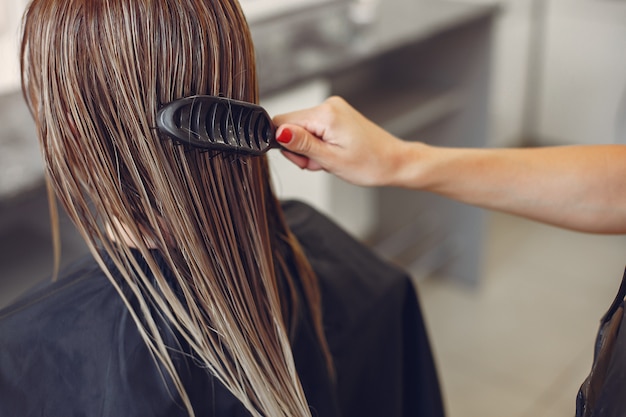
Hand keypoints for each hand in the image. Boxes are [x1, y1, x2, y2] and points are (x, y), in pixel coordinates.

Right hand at [273, 96, 410, 186]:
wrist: (394, 161)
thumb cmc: (370, 164)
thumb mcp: (331, 160)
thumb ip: (302, 144)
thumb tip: (278, 132)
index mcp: (326, 114)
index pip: (282, 122)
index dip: (286, 145)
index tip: (304, 159)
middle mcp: (329, 105)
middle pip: (292, 126)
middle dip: (300, 149)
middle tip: (320, 162)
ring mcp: (334, 109)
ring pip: (303, 129)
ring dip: (311, 149)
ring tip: (330, 160)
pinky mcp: (338, 115)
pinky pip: (316, 129)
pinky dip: (320, 144)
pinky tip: (334, 153)